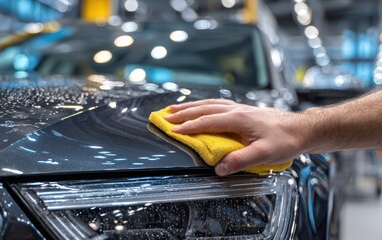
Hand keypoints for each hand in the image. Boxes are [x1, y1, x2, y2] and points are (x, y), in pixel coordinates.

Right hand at [164, 99, 306, 175]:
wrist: (301, 129)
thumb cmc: (285, 140)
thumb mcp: (264, 154)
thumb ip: (240, 160)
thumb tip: (219, 168)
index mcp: (238, 119)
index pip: (207, 121)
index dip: (188, 126)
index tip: (172, 129)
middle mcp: (236, 110)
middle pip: (204, 108)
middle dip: (183, 112)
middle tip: (165, 115)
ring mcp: (239, 108)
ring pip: (209, 103)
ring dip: (190, 106)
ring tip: (175, 108)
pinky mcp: (243, 110)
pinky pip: (217, 104)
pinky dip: (203, 105)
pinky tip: (200, 107)